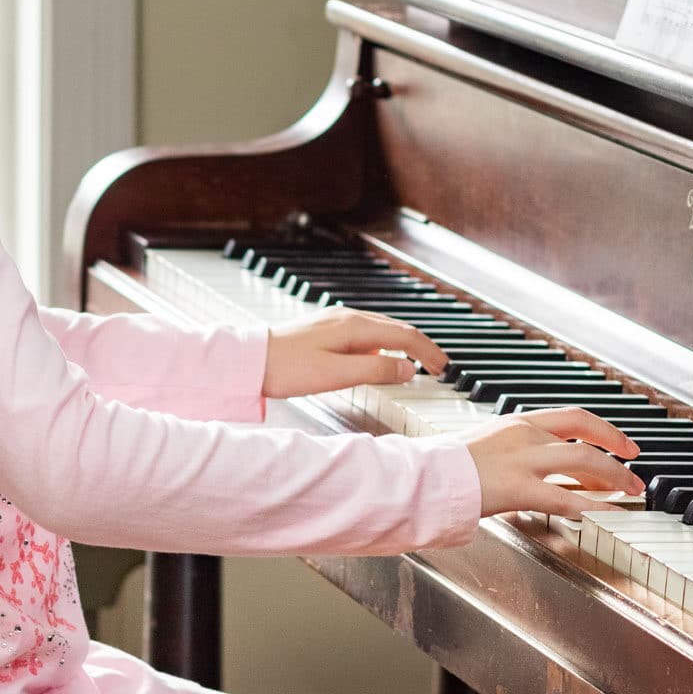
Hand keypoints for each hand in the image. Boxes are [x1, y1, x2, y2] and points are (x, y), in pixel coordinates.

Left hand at [263, 307, 448, 399]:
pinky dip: (382, 347)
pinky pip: (364, 335)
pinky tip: (378, 361)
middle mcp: (347, 317)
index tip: (443, 367)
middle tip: (437, 366)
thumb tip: (408, 371)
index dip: (428, 352)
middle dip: (420, 347)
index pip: (404, 336)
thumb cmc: (286, 368)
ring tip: (414, 365)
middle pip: (396, 329)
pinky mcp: (326, 330)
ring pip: (381, 330)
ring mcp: (336, 321)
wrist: (249, 360)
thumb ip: (375, 372)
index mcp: (354, 326)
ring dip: (402, 346)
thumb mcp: (336, 375)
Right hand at [453, 407, 645, 516]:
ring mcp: (522, 460)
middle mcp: (524, 435)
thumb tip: (538, 467)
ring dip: (614, 476)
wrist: (423, 477)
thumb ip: (515, 451)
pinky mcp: (518, 487)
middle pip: (586, 436)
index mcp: (517, 422)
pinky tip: (607, 514)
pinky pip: (566, 496)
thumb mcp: (486, 445)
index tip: (623, 444)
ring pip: (584, 460)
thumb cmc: (446, 466)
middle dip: (618, 453)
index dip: (605, 430)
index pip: (573, 417)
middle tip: (635, 472)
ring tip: (629, 492)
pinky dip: (592, 505)